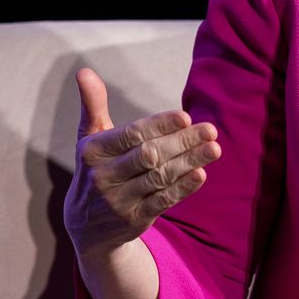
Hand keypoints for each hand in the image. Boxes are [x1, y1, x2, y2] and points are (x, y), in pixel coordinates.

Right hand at [62, 66, 221, 261]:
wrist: (87, 227)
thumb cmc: (96, 169)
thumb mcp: (89, 138)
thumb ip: (92, 105)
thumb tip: (84, 71)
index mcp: (93, 151)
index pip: (131, 135)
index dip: (160, 125)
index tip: (186, 117)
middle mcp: (103, 177)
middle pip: (149, 155)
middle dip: (182, 142)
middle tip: (210, 129)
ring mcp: (119, 201)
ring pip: (160, 177)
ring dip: (189, 162)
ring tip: (214, 148)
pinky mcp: (134, 220)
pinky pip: (163, 201)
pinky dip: (183, 188)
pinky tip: (201, 174)